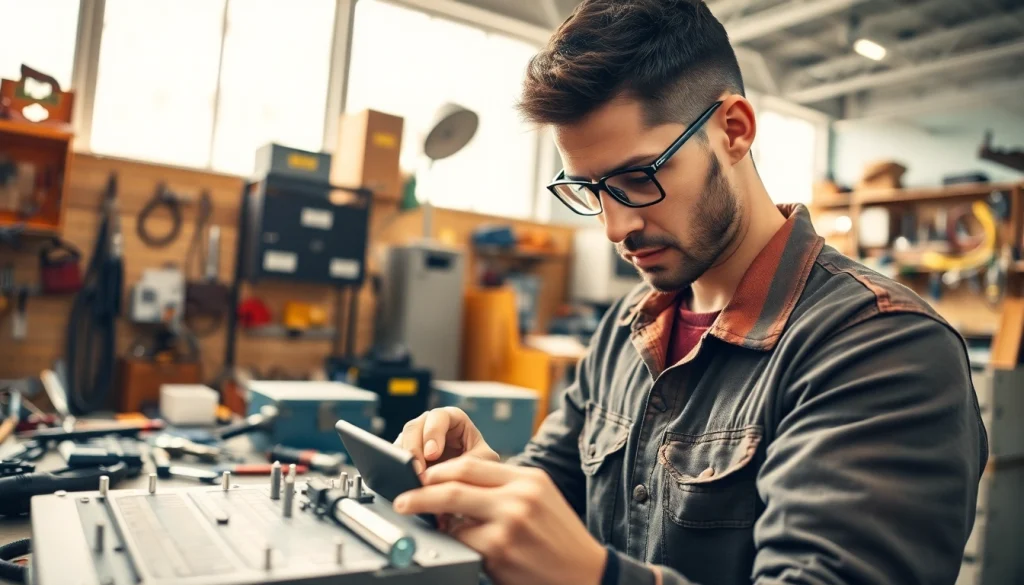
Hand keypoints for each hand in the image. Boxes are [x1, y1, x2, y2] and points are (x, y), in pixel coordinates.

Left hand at [393, 458, 606, 584]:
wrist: (586, 573)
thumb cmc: (560, 538)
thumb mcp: (541, 498)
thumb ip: (505, 487)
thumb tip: (457, 485)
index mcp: (528, 478)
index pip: (471, 465)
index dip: (440, 472)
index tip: (423, 478)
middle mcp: (519, 497)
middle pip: (453, 486)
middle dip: (420, 493)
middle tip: (402, 500)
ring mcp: (508, 524)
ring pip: (453, 516)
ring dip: (438, 523)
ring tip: (435, 525)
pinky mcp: (499, 552)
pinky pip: (462, 543)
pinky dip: (456, 544)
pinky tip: (465, 546)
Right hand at [395, 407, 498, 475]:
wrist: (472, 481)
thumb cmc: (481, 463)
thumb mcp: (483, 460)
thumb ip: (468, 463)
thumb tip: (444, 473)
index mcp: (452, 418)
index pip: (439, 416)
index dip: (433, 432)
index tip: (433, 454)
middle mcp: (430, 424)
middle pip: (414, 426)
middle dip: (414, 448)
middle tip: (418, 470)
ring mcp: (416, 439)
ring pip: (402, 441)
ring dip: (404, 459)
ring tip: (412, 478)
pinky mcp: (405, 454)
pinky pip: (394, 457)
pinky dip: (398, 468)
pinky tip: (404, 480)